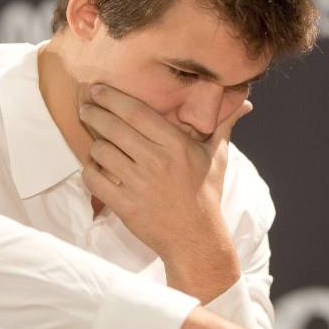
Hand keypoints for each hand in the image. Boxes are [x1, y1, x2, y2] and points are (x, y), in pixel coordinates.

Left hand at [78, 84, 250, 298]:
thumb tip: (244, 102)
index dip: (111, 97)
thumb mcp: (216, 157)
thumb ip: (224, 125)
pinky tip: (95, 168)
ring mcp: (138, 184)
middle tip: (85, 108)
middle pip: (112, 127)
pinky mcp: (125, 205)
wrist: (196, 239)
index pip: (136, 112)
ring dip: (94, 145)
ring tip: (95, 142)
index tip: (97, 89)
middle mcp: (156, 161)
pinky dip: (90, 172)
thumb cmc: (206, 194)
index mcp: (176, 145)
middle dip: (93, 113)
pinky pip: (94, 180)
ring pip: (100, 152)